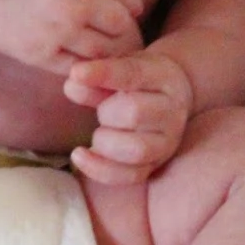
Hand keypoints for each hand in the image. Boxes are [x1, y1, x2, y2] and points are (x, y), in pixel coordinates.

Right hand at [0, 0, 144, 74]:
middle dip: (129, 37)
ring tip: (110, 56)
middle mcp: (76, 6)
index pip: (129, 3)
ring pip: (103, 54)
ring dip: (111, 56)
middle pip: (122, 31)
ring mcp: (58, 33)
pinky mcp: (40, 54)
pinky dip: (85, 68)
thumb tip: (136, 7)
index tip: (130, 17)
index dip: (133, 12)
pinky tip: (85, 64)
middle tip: (129, 43)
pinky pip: (75, 68)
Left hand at [65, 49, 192, 184]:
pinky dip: (100, 169)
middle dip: (107, 112)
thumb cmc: (141, 82)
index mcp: (163, 78)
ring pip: (136, 149)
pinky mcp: (155, 165)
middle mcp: (171, 111)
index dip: (103, 73)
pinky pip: (130, 176)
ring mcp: (167, 142)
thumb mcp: (122, 68)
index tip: (76, 73)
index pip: (132, 74)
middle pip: (135, 113)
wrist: (172, 100)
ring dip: (106, 142)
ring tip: (99, 133)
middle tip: (102, 111)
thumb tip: (72, 85)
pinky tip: (80, 155)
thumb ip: (97, 77)